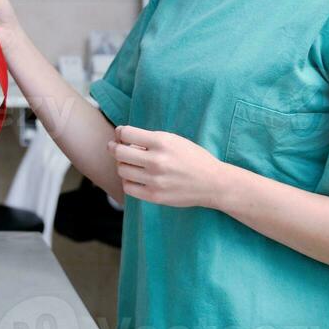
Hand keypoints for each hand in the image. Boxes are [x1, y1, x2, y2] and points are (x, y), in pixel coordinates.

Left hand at [108, 124, 230, 209]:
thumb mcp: (174, 140)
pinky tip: (135, 178)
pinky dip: (128, 181)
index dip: (120, 133)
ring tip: (130, 164)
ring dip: (122, 165)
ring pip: (121, 170)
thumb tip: (122, 137)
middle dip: (114, 148)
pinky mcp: (155, 196)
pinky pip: (128, 187)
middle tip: (116, 148)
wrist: (213, 183)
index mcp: (162, 142)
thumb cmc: (193, 158)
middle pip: (119, 152)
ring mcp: (155, 180)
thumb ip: (149, 139)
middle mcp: (156, 161)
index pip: (125, 133)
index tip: (122, 135)